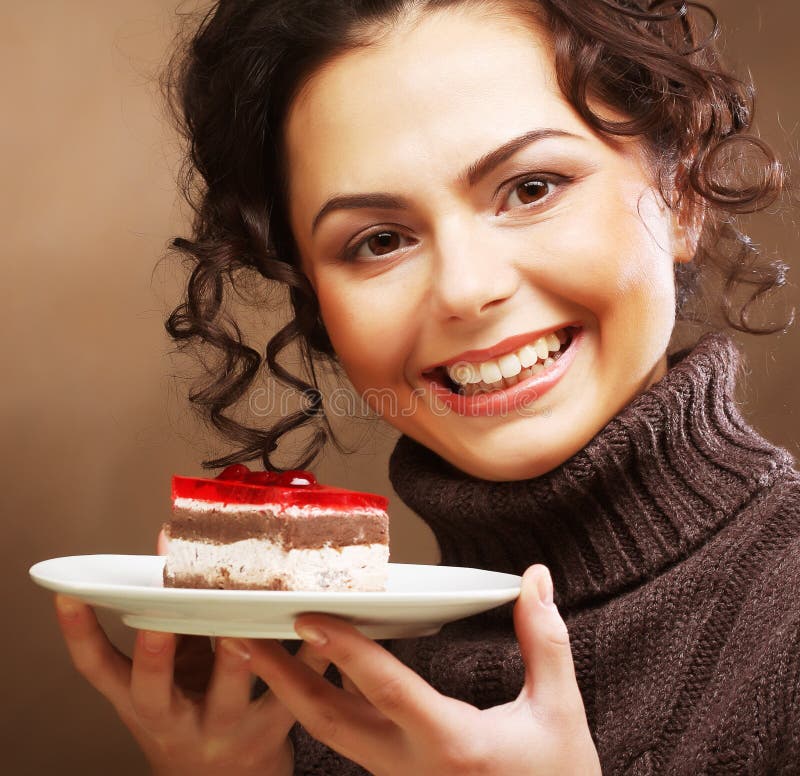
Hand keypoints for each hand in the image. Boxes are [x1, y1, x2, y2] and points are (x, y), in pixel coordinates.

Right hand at [53, 530, 329, 774]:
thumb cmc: (194, 707)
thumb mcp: (173, 668)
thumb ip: (171, 611)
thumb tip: (168, 540)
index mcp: (142, 699)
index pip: (98, 669)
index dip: (79, 633)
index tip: (69, 593)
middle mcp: (174, 719)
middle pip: (155, 693)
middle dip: (156, 657)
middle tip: (161, 622)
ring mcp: (222, 729)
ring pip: (226, 699)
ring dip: (233, 661)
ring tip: (241, 628)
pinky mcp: (271, 730)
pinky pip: (291, 695)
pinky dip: (308, 660)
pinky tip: (322, 628)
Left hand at [231, 564, 600, 775]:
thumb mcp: (560, 715)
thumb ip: (544, 641)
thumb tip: (536, 579)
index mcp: (451, 744)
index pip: (385, 688)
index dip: (345, 650)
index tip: (306, 617)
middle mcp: (412, 766)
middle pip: (330, 721)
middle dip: (280, 679)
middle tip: (243, 638)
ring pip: (331, 735)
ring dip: (292, 693)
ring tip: (260, 652)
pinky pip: (348, 741)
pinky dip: (322, 706)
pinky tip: (312, 678)